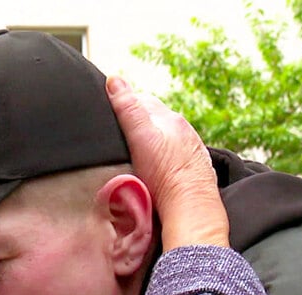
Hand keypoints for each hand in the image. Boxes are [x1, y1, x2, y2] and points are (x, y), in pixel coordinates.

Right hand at [106, 76, 228, 250]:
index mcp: (169, 119)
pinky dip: (162, 154)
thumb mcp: (140, 137)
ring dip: (151, 138)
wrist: (190, 207)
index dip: (123, 103)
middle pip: (155, 117)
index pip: (141, 100)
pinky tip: (155, 166)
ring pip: (165, 135)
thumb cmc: (165, 175)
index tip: (108, 112)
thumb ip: (128, 108)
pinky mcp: (193, 166)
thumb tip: (114, 80)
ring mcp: (190, 148)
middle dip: (137, 120)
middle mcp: (183, 130)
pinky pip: (174, 152)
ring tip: (135, 149)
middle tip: (118, 131)